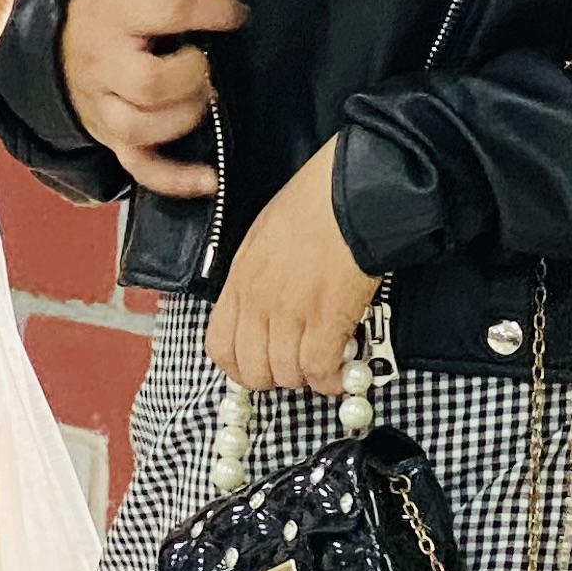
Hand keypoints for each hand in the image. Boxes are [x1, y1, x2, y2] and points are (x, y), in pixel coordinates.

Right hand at [60, 0, 247, 192]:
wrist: (52, 55)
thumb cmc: (105, 17)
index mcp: (110, 16)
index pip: (167, 10)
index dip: (211, 11)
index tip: (237, 14)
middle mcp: (103, 66)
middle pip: (150, 82)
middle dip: (191, 75)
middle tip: (204, 65)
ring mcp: (103, 109)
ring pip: (142, 127)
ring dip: (185, 117)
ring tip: (202, 99)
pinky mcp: (112, 141)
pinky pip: (141, 168)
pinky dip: (177, 180)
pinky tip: (211, 179)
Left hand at [210, 139, 375, 395]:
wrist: (351, 191)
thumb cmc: (315, 202)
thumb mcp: (264, 236)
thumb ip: (257, 277)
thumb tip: (266, 309)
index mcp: (241, 280)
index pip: (220, 347)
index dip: (240, 366)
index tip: (261, 364)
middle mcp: (259, 302)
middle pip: (253, 370)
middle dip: (277, 376)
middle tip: (298, 365)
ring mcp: (291, 313)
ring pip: (288, 375)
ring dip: (308, 376)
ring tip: (325, 362)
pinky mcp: (327, 318)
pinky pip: (320, 369)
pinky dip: (332, 379)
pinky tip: (342, 371)